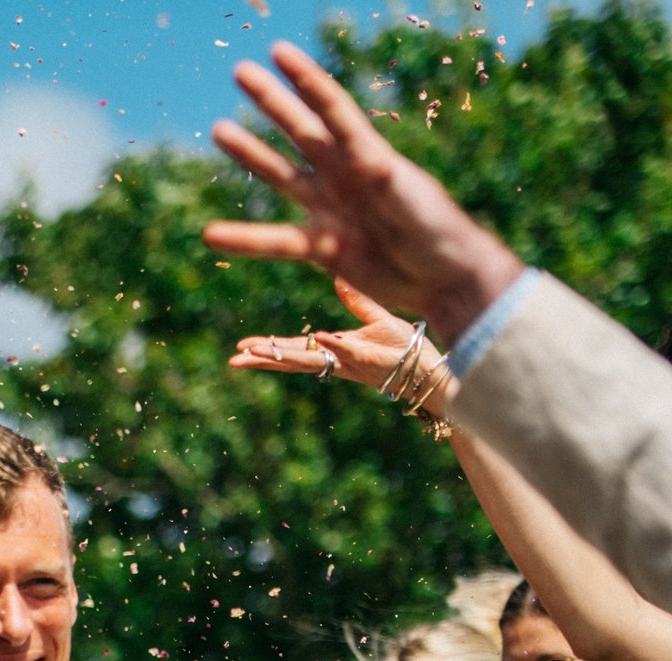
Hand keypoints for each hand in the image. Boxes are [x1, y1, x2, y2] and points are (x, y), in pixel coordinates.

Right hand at [203, 42, 526, 344]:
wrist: (444, 279)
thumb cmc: (438, 232)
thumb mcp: (413, 201)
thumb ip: (387, 181)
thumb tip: (371, 161)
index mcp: (368, 156)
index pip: (331, 110)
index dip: (304, 80)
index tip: (277, 53)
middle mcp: (345, 175)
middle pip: (300, 130)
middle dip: (272, 100)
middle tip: (240, 71)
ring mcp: (331, 209)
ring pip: (282, 176)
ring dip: (252, 154)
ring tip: (221, 130)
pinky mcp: (322, 248)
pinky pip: (276, 241)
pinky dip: (245, 239)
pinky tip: (211, 234)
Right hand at [229, 278, 453, 416]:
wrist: (436, 370)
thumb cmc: (410, 349)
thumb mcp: (380, 321)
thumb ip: (359, 302)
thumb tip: (339, 278)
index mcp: (336, 352)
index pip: (295, 351)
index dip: (268, 349)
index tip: (242, 349)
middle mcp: (339, 362)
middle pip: (293, 360)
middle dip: (263, 358)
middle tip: (235, 359)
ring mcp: (354, 362)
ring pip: (311, 361)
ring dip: (282, 357)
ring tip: (256, 354)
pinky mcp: (373, 360)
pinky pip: (348, 352)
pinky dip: (332, 346)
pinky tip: (315, 338)